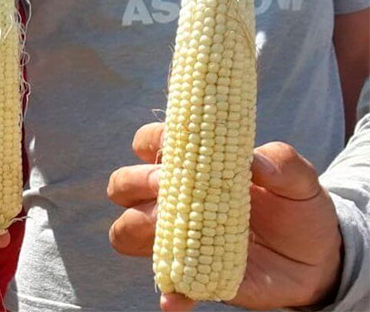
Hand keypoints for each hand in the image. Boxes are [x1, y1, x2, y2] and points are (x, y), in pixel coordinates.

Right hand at [107, 123, 342, 310]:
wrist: (315, 258)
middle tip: (164, 186)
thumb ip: (282, 162)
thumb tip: (256, 162)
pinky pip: (167, 286)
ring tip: (170, 233)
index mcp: (190, 166)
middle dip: (133, 182)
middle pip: (122, 184)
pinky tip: (180, 297)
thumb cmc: (296, 207)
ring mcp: (176, 238)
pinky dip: (170, 293)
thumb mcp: (299, 180)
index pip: (149, 143)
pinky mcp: (190, 275)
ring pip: (124, 232)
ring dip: (136, 229)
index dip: (151, 141)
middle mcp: (171, 200)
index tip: (171, 148)